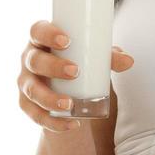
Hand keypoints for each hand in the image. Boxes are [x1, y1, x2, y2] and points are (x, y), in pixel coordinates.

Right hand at [17, 18, 132, 132]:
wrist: (66, 88)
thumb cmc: (78, 62)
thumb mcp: (92, 57)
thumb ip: (109, 57)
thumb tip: (129, 61)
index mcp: (42, 40)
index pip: (38, 31)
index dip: (48, 34)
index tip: (66, 41)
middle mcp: (29, 59)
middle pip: (34, 61)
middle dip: (53, 67)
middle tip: (75, 72)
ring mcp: (26, 82)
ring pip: (31, 90)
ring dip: (49, 98)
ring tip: (70, 104)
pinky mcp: (27, 104)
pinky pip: (35, 115)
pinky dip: (53, 122)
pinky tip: (72, 124)